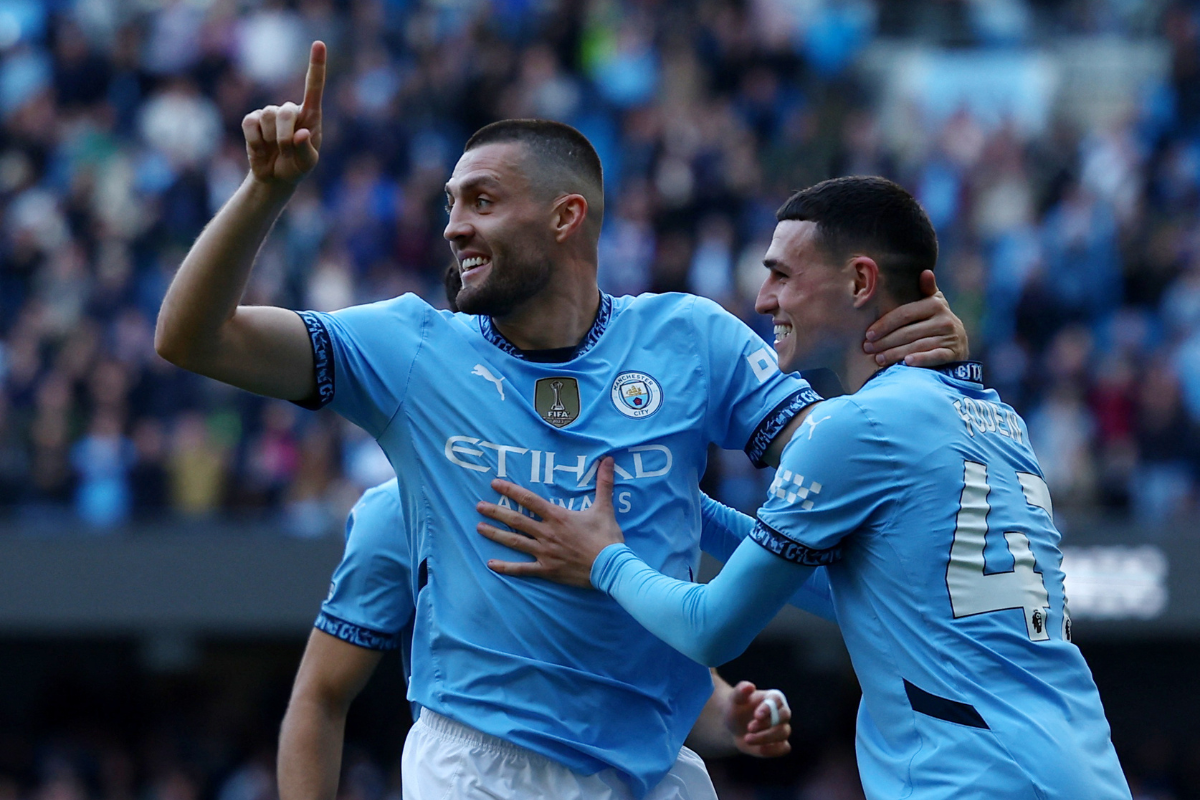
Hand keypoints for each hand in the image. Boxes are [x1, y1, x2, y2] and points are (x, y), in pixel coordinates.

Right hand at [242, 41, 325, 185]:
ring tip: (275, 151)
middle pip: (286, 112)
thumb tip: (301, 134)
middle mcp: (290, 110)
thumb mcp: (307, 164)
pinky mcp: (251, 120)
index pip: (314, 87)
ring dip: (271, 140)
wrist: (275, 177)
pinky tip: (260, 148)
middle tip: (286, 152)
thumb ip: (306, 149)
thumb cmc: (296, 167)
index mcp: (310, 116)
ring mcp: (269, 113)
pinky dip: (255, 141)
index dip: (316, 66)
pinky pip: (250, 124)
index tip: (319, 44)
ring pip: (267, 117)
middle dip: (284, 136)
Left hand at [476, 458, 624, 587]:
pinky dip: (506, 568)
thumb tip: (609, 460)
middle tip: (478, 506)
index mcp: (557, 516)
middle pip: (515, 519)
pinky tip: (491, 564)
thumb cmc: (607, 537)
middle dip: (496, 511)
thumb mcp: (605, 507)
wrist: (611, 567)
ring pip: (514, 542)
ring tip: (479, 527)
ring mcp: (544, 552)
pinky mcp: (546, 569)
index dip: (511, 490)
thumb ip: (604, 483)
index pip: (529, 500)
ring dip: (495, 534)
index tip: (495, 484)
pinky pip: (522, 569)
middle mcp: (546, 533)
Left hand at [724, 682, 791, 757]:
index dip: (769, 708)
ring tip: (747, 739)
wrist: (734, 726)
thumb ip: (741, 691)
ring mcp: (782, 728)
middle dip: (767, 723)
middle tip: (749, 727)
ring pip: (783, 733)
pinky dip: (774, 750)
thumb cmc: (737, 708)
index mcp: (773, 697)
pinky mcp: (780, 744)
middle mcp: (781, 712)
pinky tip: (759, 749)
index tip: (757, 715)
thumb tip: (749, 686)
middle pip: (784, 717)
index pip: (777, 700)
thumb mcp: (735, 699)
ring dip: (765, 737)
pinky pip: (784, 748)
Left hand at [863, 270, 968, 366]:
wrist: (959, 344)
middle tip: (867, 348)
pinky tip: (906, 363)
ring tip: (878, 359)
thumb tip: (925, 272)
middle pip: (907, 332)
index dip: (884, 324)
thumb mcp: (933, 303)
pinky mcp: (953, 354)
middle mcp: (944, 320)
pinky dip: (921, 359)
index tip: (868, 334)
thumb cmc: (936, 321)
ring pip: (917, 346)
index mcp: (935, 304)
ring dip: (895, 353)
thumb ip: (927, 289)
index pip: (904, 314)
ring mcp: (950, 337)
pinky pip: (934, 356)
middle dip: (885, 341)